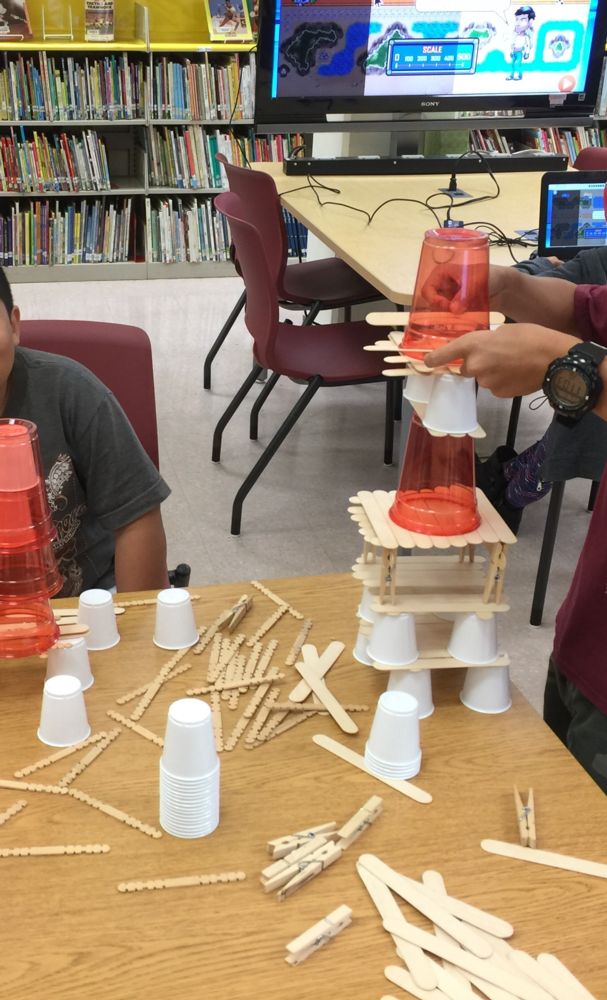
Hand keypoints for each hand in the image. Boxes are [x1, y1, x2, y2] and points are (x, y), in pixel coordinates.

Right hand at [420, 263, 508, 314]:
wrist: (503, 287)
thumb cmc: (490, 276)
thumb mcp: (477, 282)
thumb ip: (465, 295)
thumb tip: (453, 309)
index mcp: (442, 273)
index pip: (427, 289)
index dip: (434, 299)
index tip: (446, 306)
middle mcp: (442, 286)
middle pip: (431, 302)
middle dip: (440, 310)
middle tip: (454, 313)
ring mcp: (448, 298)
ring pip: (438, 312)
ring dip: (447, 317)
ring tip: (460, 318)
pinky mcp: (455, 308)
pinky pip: (448, 318)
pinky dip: (453, 321)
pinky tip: (461, 322)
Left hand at [425, 324, 579, 397]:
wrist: (554, 360)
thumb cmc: (532, 337)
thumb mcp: (504, 330)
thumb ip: (486, 341)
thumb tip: (482, 351)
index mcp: (474, 344)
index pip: (446, 353)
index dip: (434, 358)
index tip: (425, 362)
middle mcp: (475, 365)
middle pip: (466, 368)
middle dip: (476, 363)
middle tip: (495, 355)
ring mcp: (486, 382)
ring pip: (482, 378)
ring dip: (491, 372)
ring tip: (512, 363)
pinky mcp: (498, 394)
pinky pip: (494, 387)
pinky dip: (502, 381)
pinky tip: (516, 373)